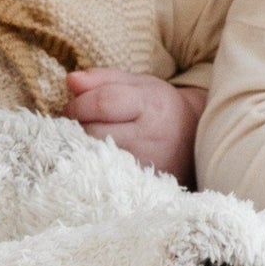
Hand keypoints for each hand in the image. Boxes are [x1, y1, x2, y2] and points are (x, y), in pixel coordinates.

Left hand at [64, 70, 205, 181]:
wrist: (192, 140)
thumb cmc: (158, 108)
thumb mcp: (136, 84)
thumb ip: (101, 79)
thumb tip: (71, 81)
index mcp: (150, 104)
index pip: (103, 103)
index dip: (79, 104)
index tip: (72, 106)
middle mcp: (151, 137)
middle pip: (94, 132)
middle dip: (77, 126)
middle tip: (77, 124)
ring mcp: (147, 165)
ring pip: (94, 157)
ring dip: (81, 147)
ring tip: (88, 139)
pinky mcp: (142, 186)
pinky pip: (104, 176)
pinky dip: (93, 165)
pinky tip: (96, 158)